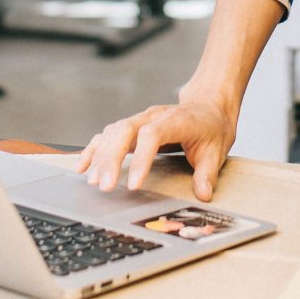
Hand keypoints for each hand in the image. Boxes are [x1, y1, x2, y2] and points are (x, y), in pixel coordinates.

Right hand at [78, 94, 235, 200]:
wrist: (207, 104)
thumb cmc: (211, 127)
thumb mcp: (216, 150)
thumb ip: (207, 173)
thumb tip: (203, 194)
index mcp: (175, 120)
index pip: (152, 135)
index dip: (141, 159)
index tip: (134, 184)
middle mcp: (153, 116)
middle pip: (124, 131)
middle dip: (112, 159)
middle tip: (105, 186)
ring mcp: (140, 119)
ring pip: (113, 132)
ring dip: (101, 156)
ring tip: (93, 181)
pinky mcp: (131, 126)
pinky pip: (107, 134)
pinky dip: (94, 149)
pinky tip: (83, 166)